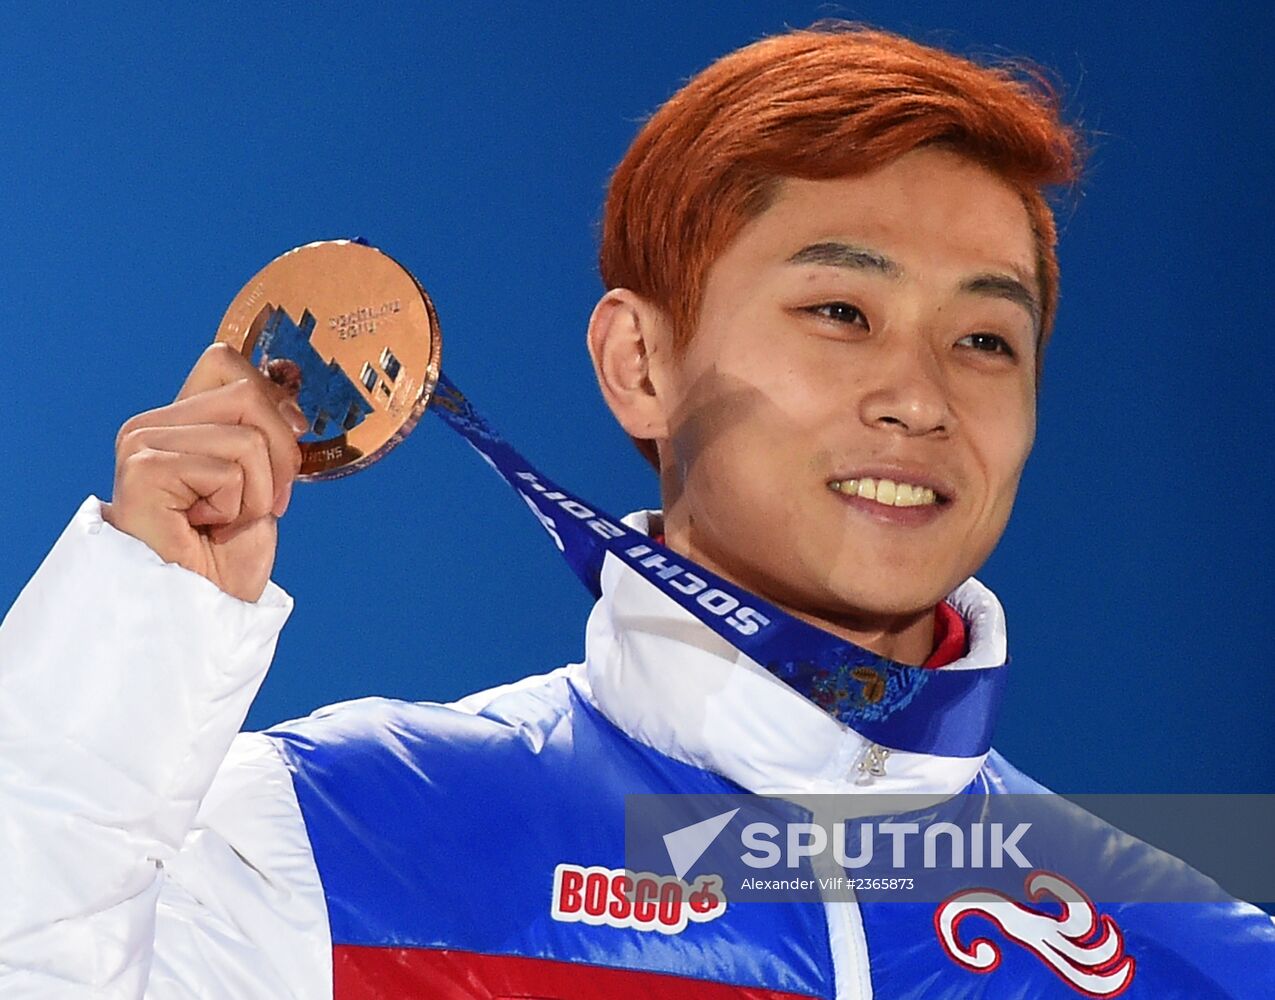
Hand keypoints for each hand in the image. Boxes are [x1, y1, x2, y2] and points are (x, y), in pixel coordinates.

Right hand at [102, 343, 308, 601]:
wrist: (201, 610)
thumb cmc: (225, 556)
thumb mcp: (258, 480)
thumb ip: (261, 431)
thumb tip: (288, 394)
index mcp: (175, 420)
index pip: (226, 361)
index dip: (271, 397)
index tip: (289, 437)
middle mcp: (150, 424)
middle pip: (247, 392)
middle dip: (279, 454)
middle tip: (261, 502)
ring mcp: (142, 443)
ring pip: (247, 437)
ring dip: (258, 491)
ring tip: (226, 521)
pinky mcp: (144, 468)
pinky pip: (230, 470)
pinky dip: (237, 508)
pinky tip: (206, 528)